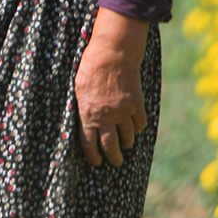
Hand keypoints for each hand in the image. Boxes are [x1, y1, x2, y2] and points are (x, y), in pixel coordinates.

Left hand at [74, 8, 149, 167]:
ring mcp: (122, 112)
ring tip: (126, 145)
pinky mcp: (136, 104)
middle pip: (110, 146)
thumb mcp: (78, 89)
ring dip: (126, 143)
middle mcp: (105, 117)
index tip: (96, 162)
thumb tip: (84, 120)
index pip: (89, 143)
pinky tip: (136, 128)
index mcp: (87, 114)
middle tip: (116, 163)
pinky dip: (138, 127)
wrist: (112, 55)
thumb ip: (82, 107)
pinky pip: (140, 123)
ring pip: (127, 136)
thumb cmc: (90, 68)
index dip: (93, 156)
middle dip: (113, 158)